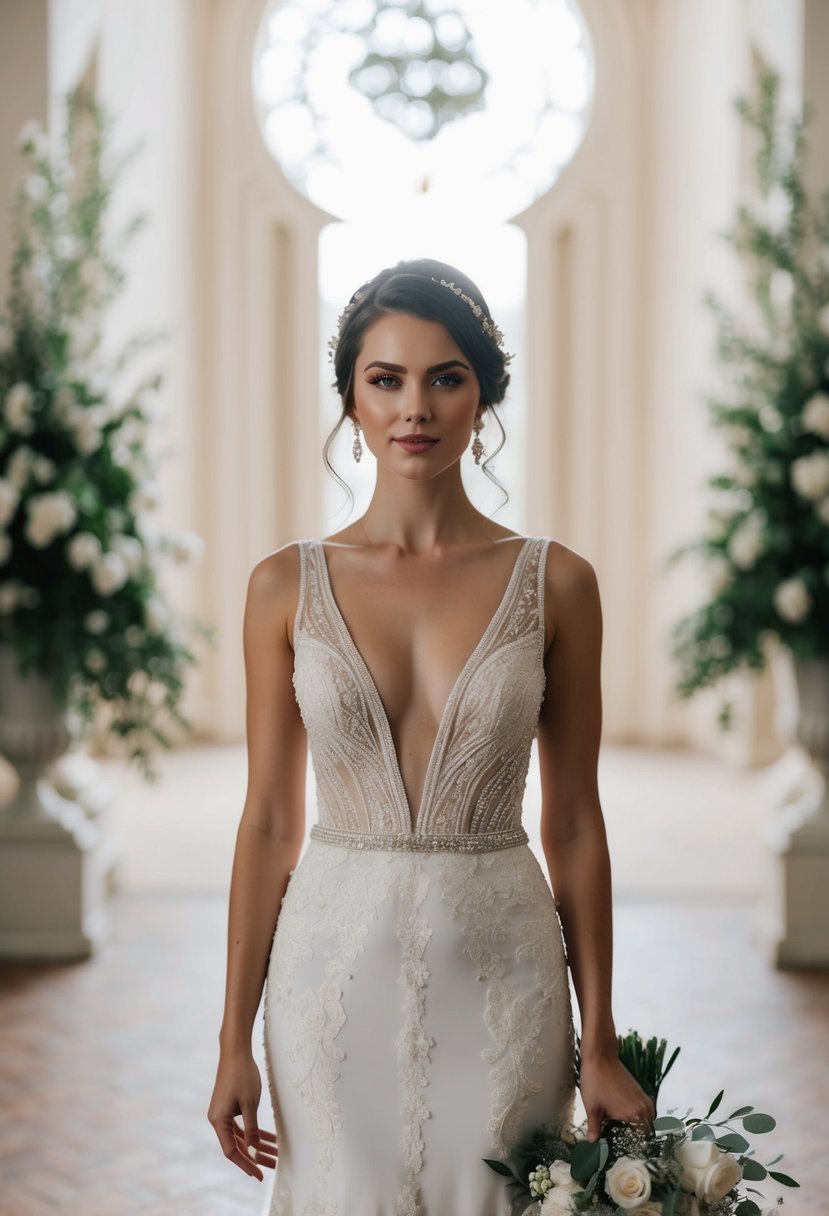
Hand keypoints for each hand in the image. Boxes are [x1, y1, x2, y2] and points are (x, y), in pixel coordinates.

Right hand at [208, 1049, 277, 1179]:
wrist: (236, 1051)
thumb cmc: (242, 1075)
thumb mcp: (250, 1103)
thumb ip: (251, 1128)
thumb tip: (253, 1149)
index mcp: (219, 1121)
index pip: (231, 1151)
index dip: (246, 1164)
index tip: (259, 1174)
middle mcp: (218, 1120)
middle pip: (237, 1146)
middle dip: (255, 1156)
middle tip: (273, 1166)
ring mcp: (224, 1113)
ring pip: (242, 1136)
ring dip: (258, 1145)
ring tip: (276, 1154)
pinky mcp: (231, 1107)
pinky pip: (244, 1126)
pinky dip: (256, 1132)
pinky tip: (270, 1139)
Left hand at [578, 1051, 656, 1141]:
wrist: (600, 1056)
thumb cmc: (595, 1081)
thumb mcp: (592, 1108)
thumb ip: (595, 1128)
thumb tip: (593, 1142)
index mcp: (634, 1114)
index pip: (641, 1138)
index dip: (632, 1143)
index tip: (622, 1145)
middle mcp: (644, 1107)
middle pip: (646, 1129)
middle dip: (636, 1134)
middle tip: (621, 1135)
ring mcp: (643, 1097)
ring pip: (647, 1118)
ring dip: (639, 1123)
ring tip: (622, 1124)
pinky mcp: (640, 1089)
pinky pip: (645, 1108)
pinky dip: (639, 1113)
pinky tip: (623, 1112)